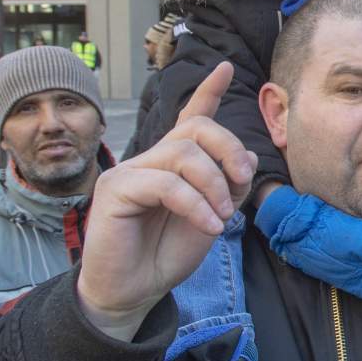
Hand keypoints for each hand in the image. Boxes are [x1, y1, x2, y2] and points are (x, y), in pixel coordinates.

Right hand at [76, 62, 256, 339]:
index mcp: (173, 163)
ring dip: (214, 184)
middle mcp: (150, 160)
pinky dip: (196, 205)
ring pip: (183, 153)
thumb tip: (245, 159)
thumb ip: (227, 188)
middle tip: (241, 183)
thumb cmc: (166, 254)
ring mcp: (130, 171)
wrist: (132, 292)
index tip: (225, 68)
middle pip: (196, 129)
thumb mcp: (210, 218)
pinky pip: (166, 184)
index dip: (209, 92)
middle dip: (228, 150)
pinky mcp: (116, 190)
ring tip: (223, 217)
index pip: (190, 117)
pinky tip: (209, 226)